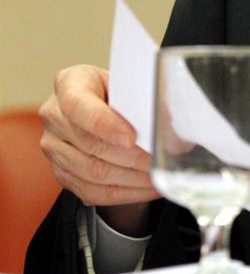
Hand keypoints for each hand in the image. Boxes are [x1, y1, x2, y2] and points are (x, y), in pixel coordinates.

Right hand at [39, 64, 156, 234]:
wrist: (102, 102)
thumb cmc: (119, 88)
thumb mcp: (130, 80)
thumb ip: (145, 96)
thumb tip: (170, 122)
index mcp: (70, 83)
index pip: (79, 106)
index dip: (105, 125)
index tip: (132, 138)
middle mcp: (54, 116)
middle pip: (90, 144)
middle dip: (131, 156)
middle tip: (159, 161)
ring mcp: (54, 146)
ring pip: (91, 172)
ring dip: (131, 178)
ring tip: (158, 175)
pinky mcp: (62, 172)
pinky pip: (92, 191)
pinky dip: (124, 193)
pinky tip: (147, 187)